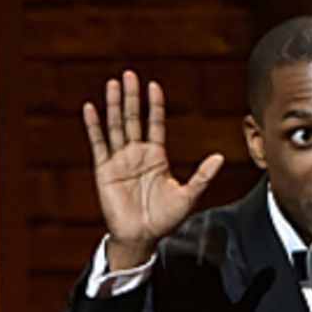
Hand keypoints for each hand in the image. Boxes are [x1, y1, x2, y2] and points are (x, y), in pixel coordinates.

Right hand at [82, 69, 222, 265]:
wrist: (141, 237)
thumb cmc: (164, 220)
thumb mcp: (188, 196)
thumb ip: (203, 176)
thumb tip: (220, 157)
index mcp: (156, 157)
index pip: (155, 123)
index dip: (155, 105)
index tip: (154, 86)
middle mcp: (136, 154)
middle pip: (133, 119)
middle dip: (132, 97)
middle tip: (130, 74)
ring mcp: (120, 160)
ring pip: (116, 126)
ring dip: (115, 105)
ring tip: (113, 83)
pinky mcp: (104, 170)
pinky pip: (99, 144)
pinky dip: (94, 126)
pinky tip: (91, 108)